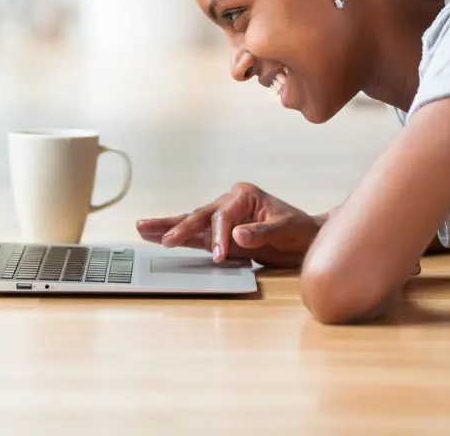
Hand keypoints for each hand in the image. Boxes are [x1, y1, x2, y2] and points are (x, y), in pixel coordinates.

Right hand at [136, 182, 321, 267]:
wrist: (306, 238)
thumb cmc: (298, 229)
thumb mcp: (285, 229)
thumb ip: (261, 232)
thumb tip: (238, 234)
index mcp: (243, 195)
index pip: (223, 215)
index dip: (219, 235)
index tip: (220, 253)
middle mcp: (229, 203)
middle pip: (199, 215)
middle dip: (179, 227)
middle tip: (160, 236)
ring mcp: (222, 219)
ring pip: (192, 223)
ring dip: (168, 228)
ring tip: (142, 228)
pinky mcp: (220, 235)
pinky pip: (196, 237)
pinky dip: (178, 237)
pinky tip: (157, 237)